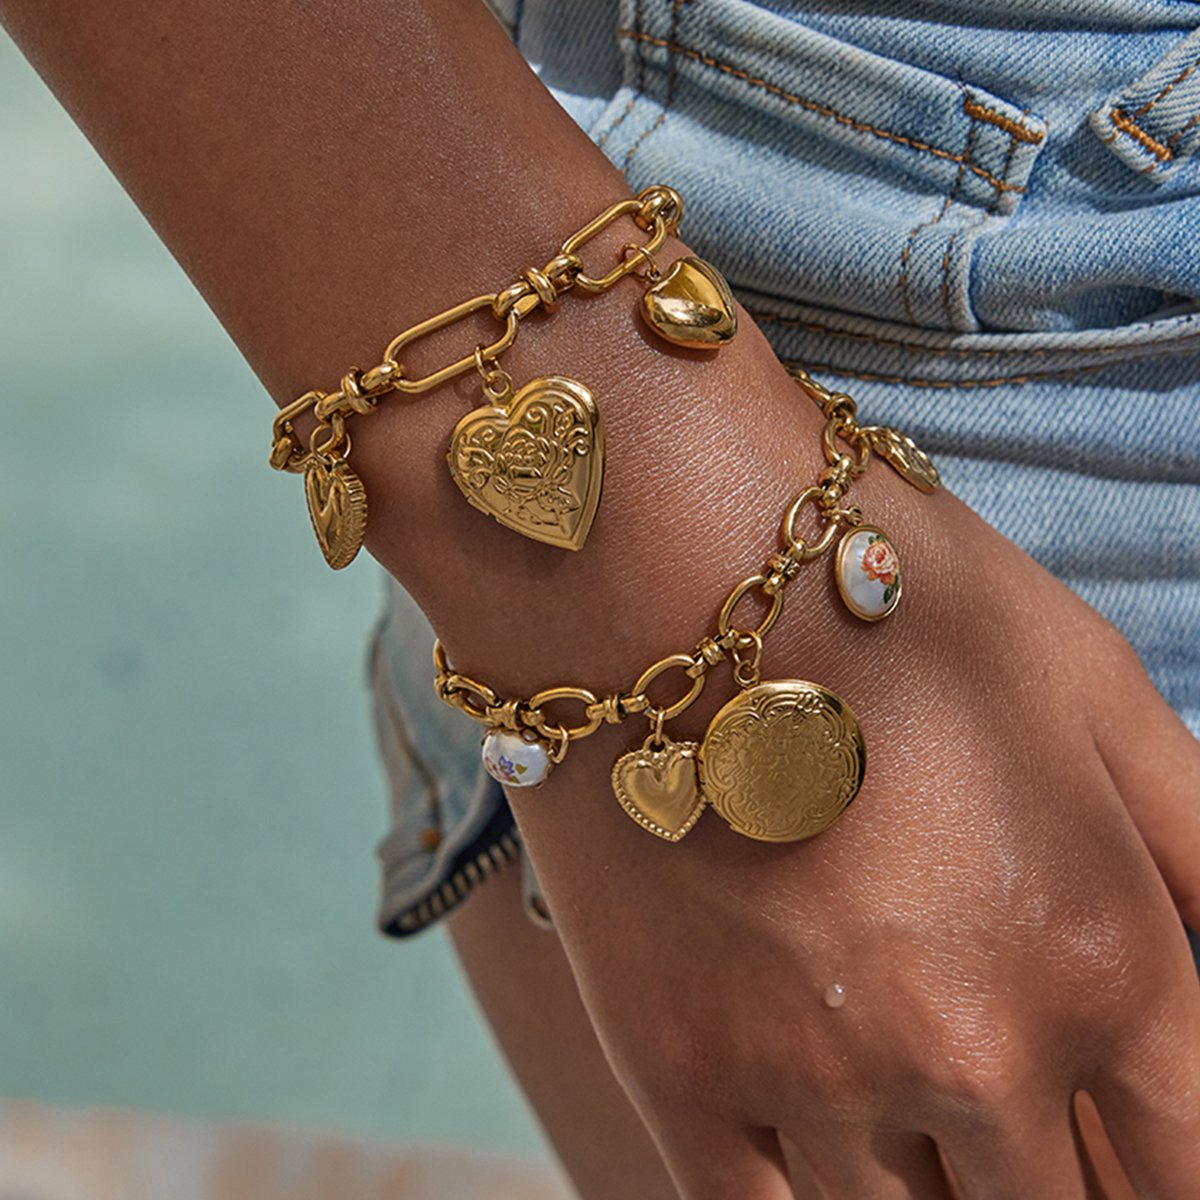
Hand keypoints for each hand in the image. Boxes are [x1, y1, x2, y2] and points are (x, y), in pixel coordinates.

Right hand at [502, 386, 1199, 1198]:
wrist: (659, 551)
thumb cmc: (882, 595)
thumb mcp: (1088, 686)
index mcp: (1101, 956)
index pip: (1195, 1171)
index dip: (1170, 1174)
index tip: (1131, 1147)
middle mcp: (968, 1048)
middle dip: (1055, 1181)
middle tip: (1012, 1114)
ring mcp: (806, 1072)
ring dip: (933, 1191)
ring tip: (917, 1111)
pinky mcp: (671, 1067)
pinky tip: (825, 1155)